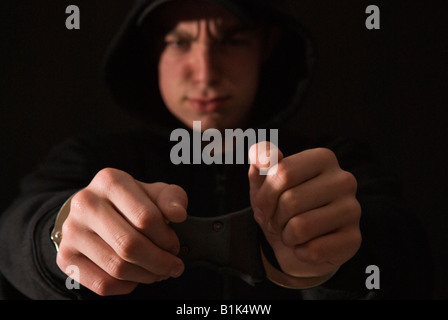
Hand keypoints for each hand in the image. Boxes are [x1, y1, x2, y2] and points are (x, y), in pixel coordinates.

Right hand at [56, 168, 187, 295]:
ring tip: (159, 272)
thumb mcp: (152, 193)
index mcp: (110, 181)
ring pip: (117, 267)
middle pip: (130, 245)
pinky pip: (102, 283)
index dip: (167, 238)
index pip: (146, 218)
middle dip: (160, 261)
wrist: (90, 213)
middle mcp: (86, 203)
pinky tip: (136, 278)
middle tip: (173, 266)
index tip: (175, 246)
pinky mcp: (65, 257)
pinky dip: (126, 286)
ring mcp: (72, 231)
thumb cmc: (129, 203)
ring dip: (147, 276)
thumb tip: (178, 213)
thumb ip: (171, 198)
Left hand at [248, 142, 360, 278]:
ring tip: (292, 233)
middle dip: (275, 218)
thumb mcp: (262, 179)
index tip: (266, 204)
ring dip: (286, 236)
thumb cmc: (278, 204)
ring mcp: (353, 210)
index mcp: (323, 158)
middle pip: (290, 201)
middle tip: (279, 221)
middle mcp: (344, 180)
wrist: (292, 243)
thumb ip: (259, 157)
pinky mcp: (354, 239)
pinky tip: (307, 246)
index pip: (283, 173)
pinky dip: (301, 252)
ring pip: (300, 227)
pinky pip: (314, 250)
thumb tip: (266, 158)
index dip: (265, 196)